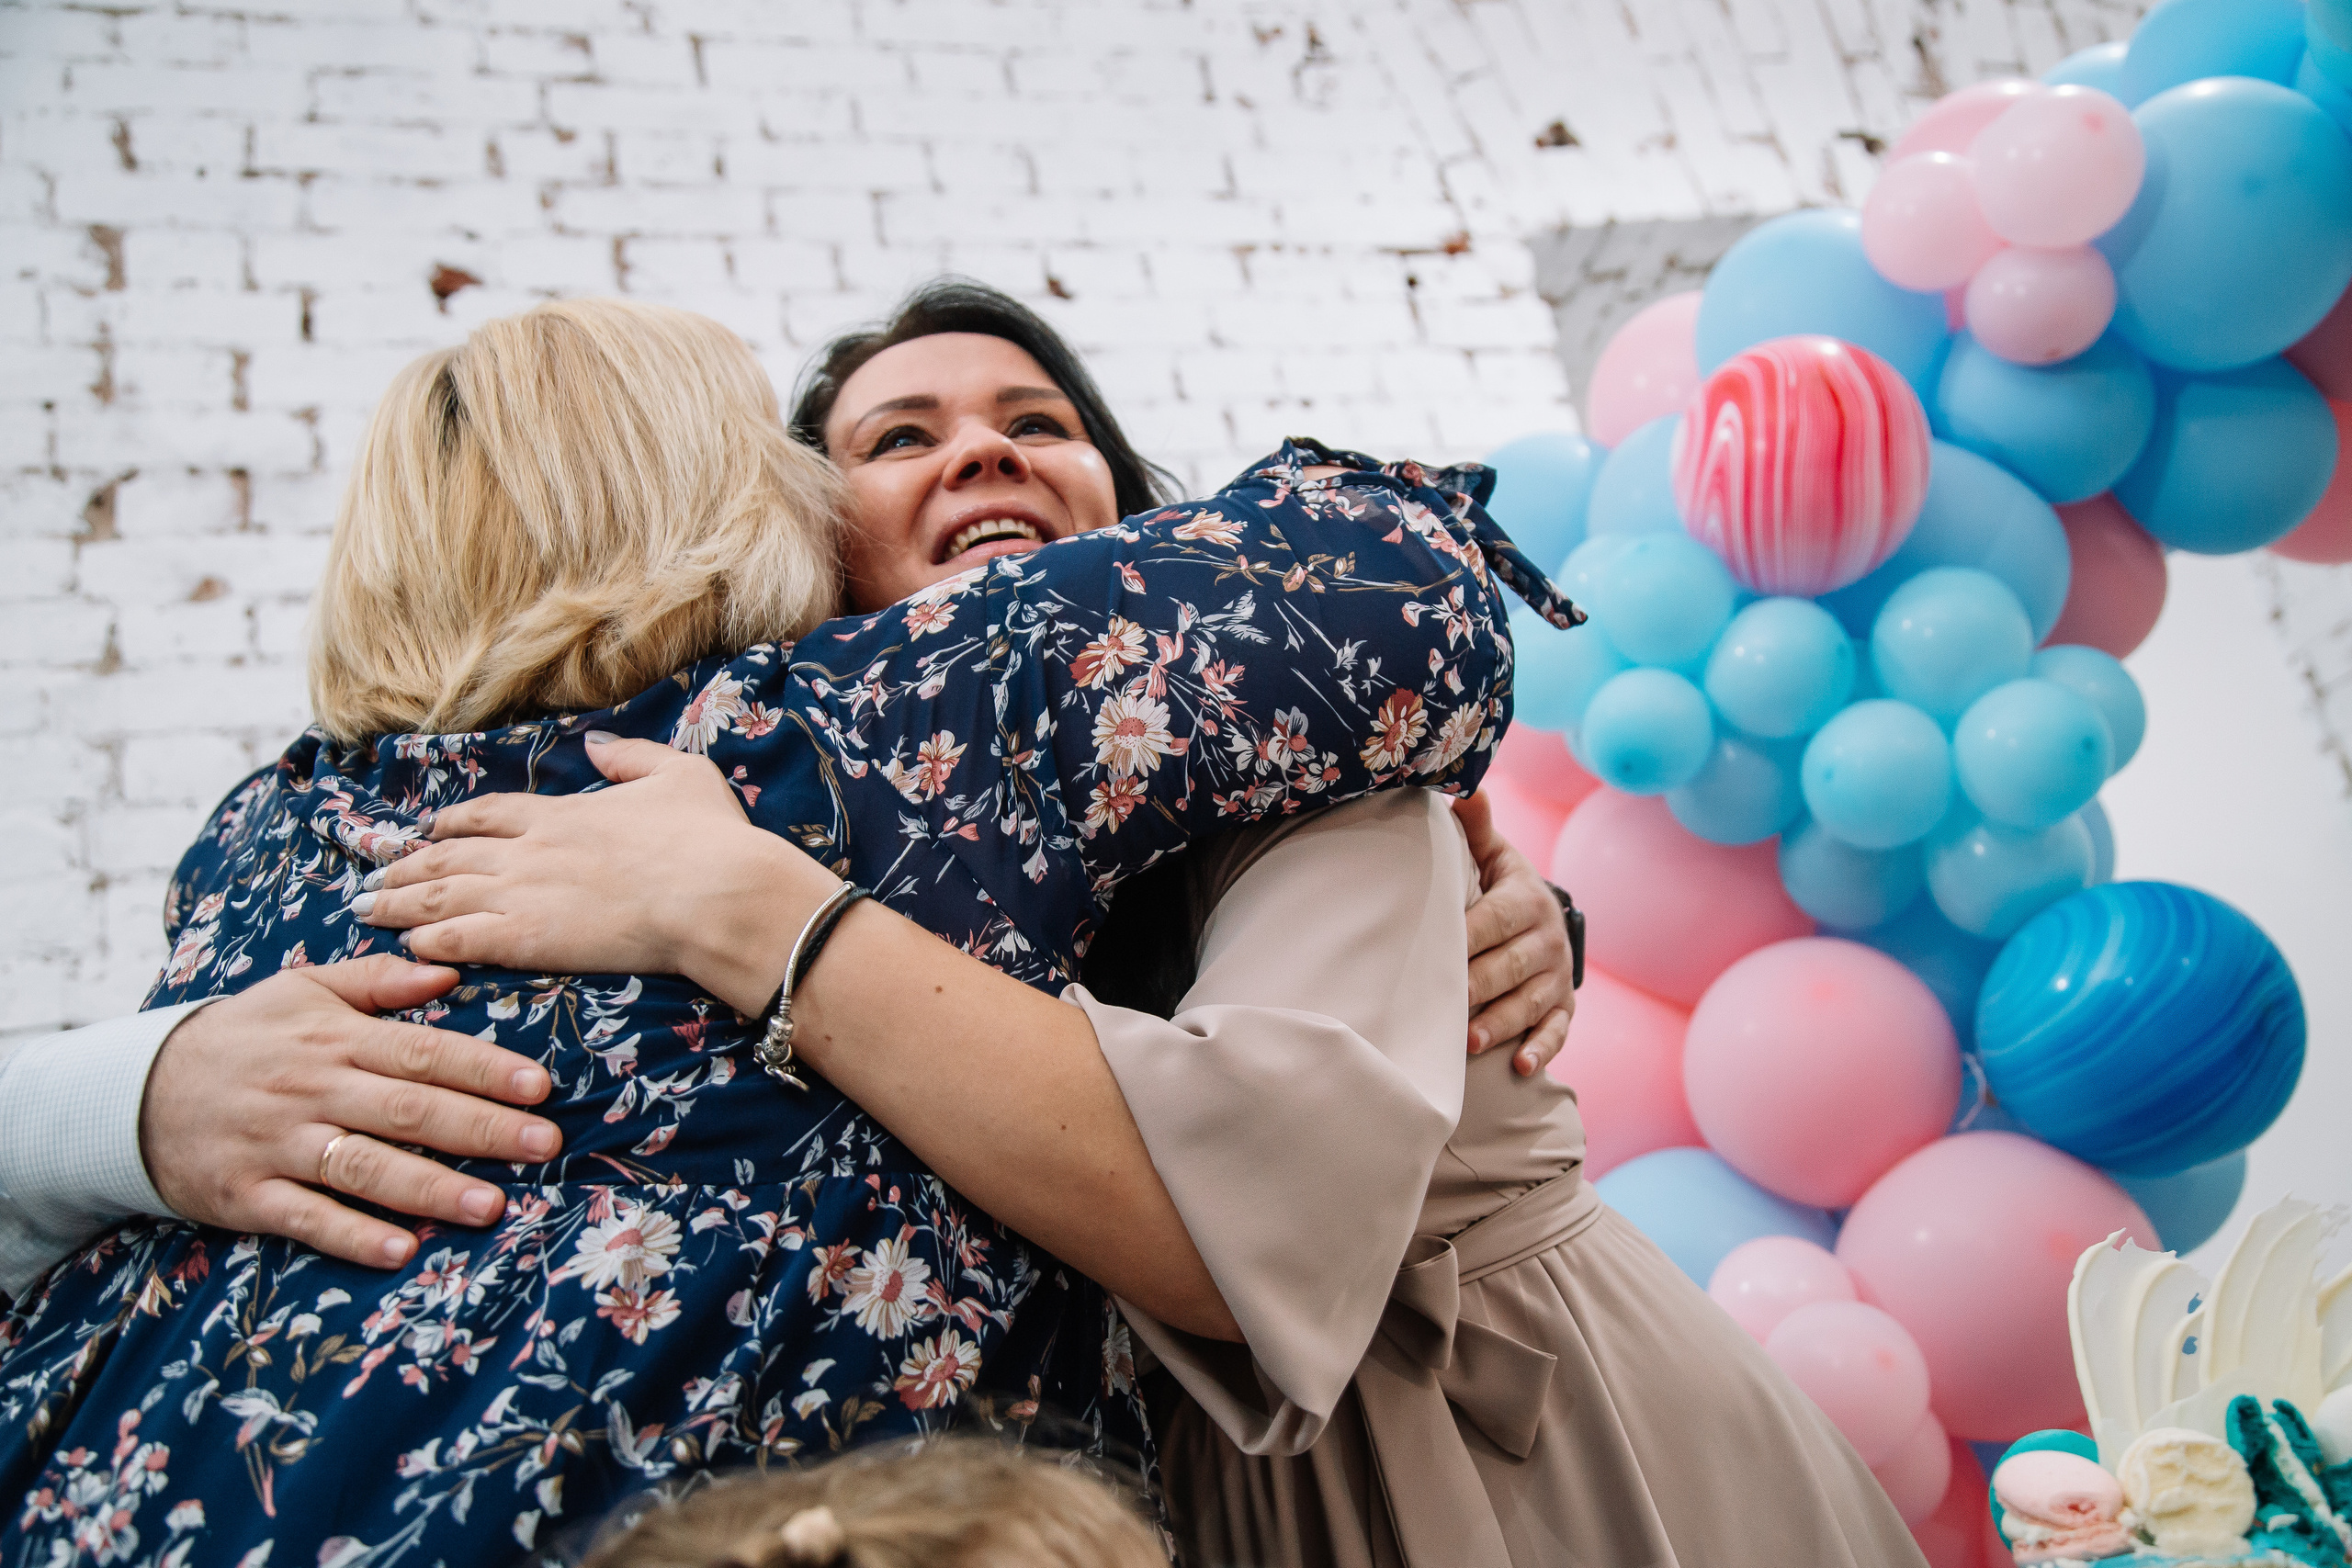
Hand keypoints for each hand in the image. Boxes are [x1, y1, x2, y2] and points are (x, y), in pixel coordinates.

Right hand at [140, 956, 560, 1267]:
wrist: (138, 1091)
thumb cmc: (243, 1037)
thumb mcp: (302, 991)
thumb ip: (378, 980)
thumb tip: (449, 972)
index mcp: (334, 1037)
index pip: (422, 1052)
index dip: (484, 1069)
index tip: (539, 1086)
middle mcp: (312, 1089)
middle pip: (407, 1109)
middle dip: (481, 1128)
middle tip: (544, 1144)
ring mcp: (280, 1144)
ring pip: (364, 1167)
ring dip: (431, 1188)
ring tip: (492, 1206)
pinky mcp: (248, 1194)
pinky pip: (307, 1218)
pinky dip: (352, 1234)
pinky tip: (400, 1250)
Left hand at [359, 734, 830, 1015]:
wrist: (715, 894)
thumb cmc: (708, 838)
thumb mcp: (680, 775)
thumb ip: (632, 758)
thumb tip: (595, 745)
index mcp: (561, 812)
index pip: (487, 813)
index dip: (451, 823)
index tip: (426, 830)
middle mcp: (528, 850)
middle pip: (448, 856)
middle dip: (406, 865)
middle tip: (373, 874)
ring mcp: (522, 894)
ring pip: (440, 895)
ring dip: (398, 901)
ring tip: (365, 908)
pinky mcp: (527, 939)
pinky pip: (459, 938)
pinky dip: (427, 938)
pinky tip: (406, 943)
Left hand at [1454, 792, 1576, 1077]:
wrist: (1544, 916)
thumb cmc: (1498, 885)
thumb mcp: (1492, 855)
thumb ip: (1476, 829)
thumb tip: (1466, 786)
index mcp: (1525, 901)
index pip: (1493, 921)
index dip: (1466, 938)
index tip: (1435, 952)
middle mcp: (1547, 941)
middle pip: (1509, 968)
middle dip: (1478, 988)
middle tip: (1446, 1007)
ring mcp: (1557, 978)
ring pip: (1529, 1004)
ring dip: (1501, 1025)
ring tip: (1469, 1042)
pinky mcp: (1563, 1008)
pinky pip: (1558, 1031)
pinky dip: (1542, 1049)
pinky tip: (1523, 1068)